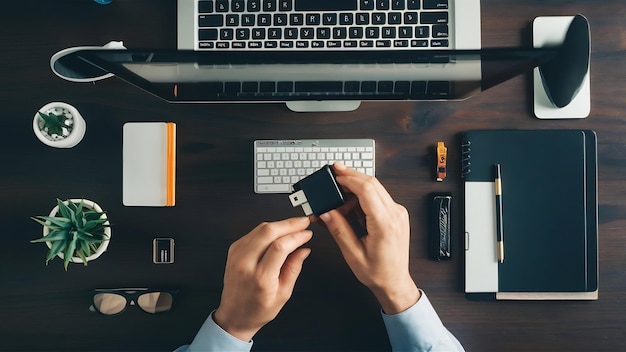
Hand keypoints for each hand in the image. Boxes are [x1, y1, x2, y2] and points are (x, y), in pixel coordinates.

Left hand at [213, 217, 312, 341]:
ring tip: (294, 226)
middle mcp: (245, 264)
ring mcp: (237, 255)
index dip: (296, 236)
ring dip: (280, 224)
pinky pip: (253, 233)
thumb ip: (293, 269)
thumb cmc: (257, 309)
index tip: (307, 233)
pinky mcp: (233, 250)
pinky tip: (278, 232)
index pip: (279, 247)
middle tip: (303, 222)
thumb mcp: (283, 294)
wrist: (234, 315)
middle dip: (289, 224)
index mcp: (260, 278)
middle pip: (268, 231)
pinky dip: (268, 229)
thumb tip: (303, 250)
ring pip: (260, 228)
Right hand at [319, 162, 420, 313]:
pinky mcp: (395, 214)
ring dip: (355, 189)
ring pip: (375, 189)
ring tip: (338, 202)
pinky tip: (349, 207)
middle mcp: (395, 215)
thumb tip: (326, 212)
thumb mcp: (353, 254)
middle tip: (334, 172)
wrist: (395, 282)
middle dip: (351, 176)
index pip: (367, 190)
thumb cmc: (378, 273)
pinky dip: (362, 198)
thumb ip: (338, 230)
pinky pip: (378, 198)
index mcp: (385, 224)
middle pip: (372, 184)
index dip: (350, 179)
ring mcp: (397, 213)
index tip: (335, 175)